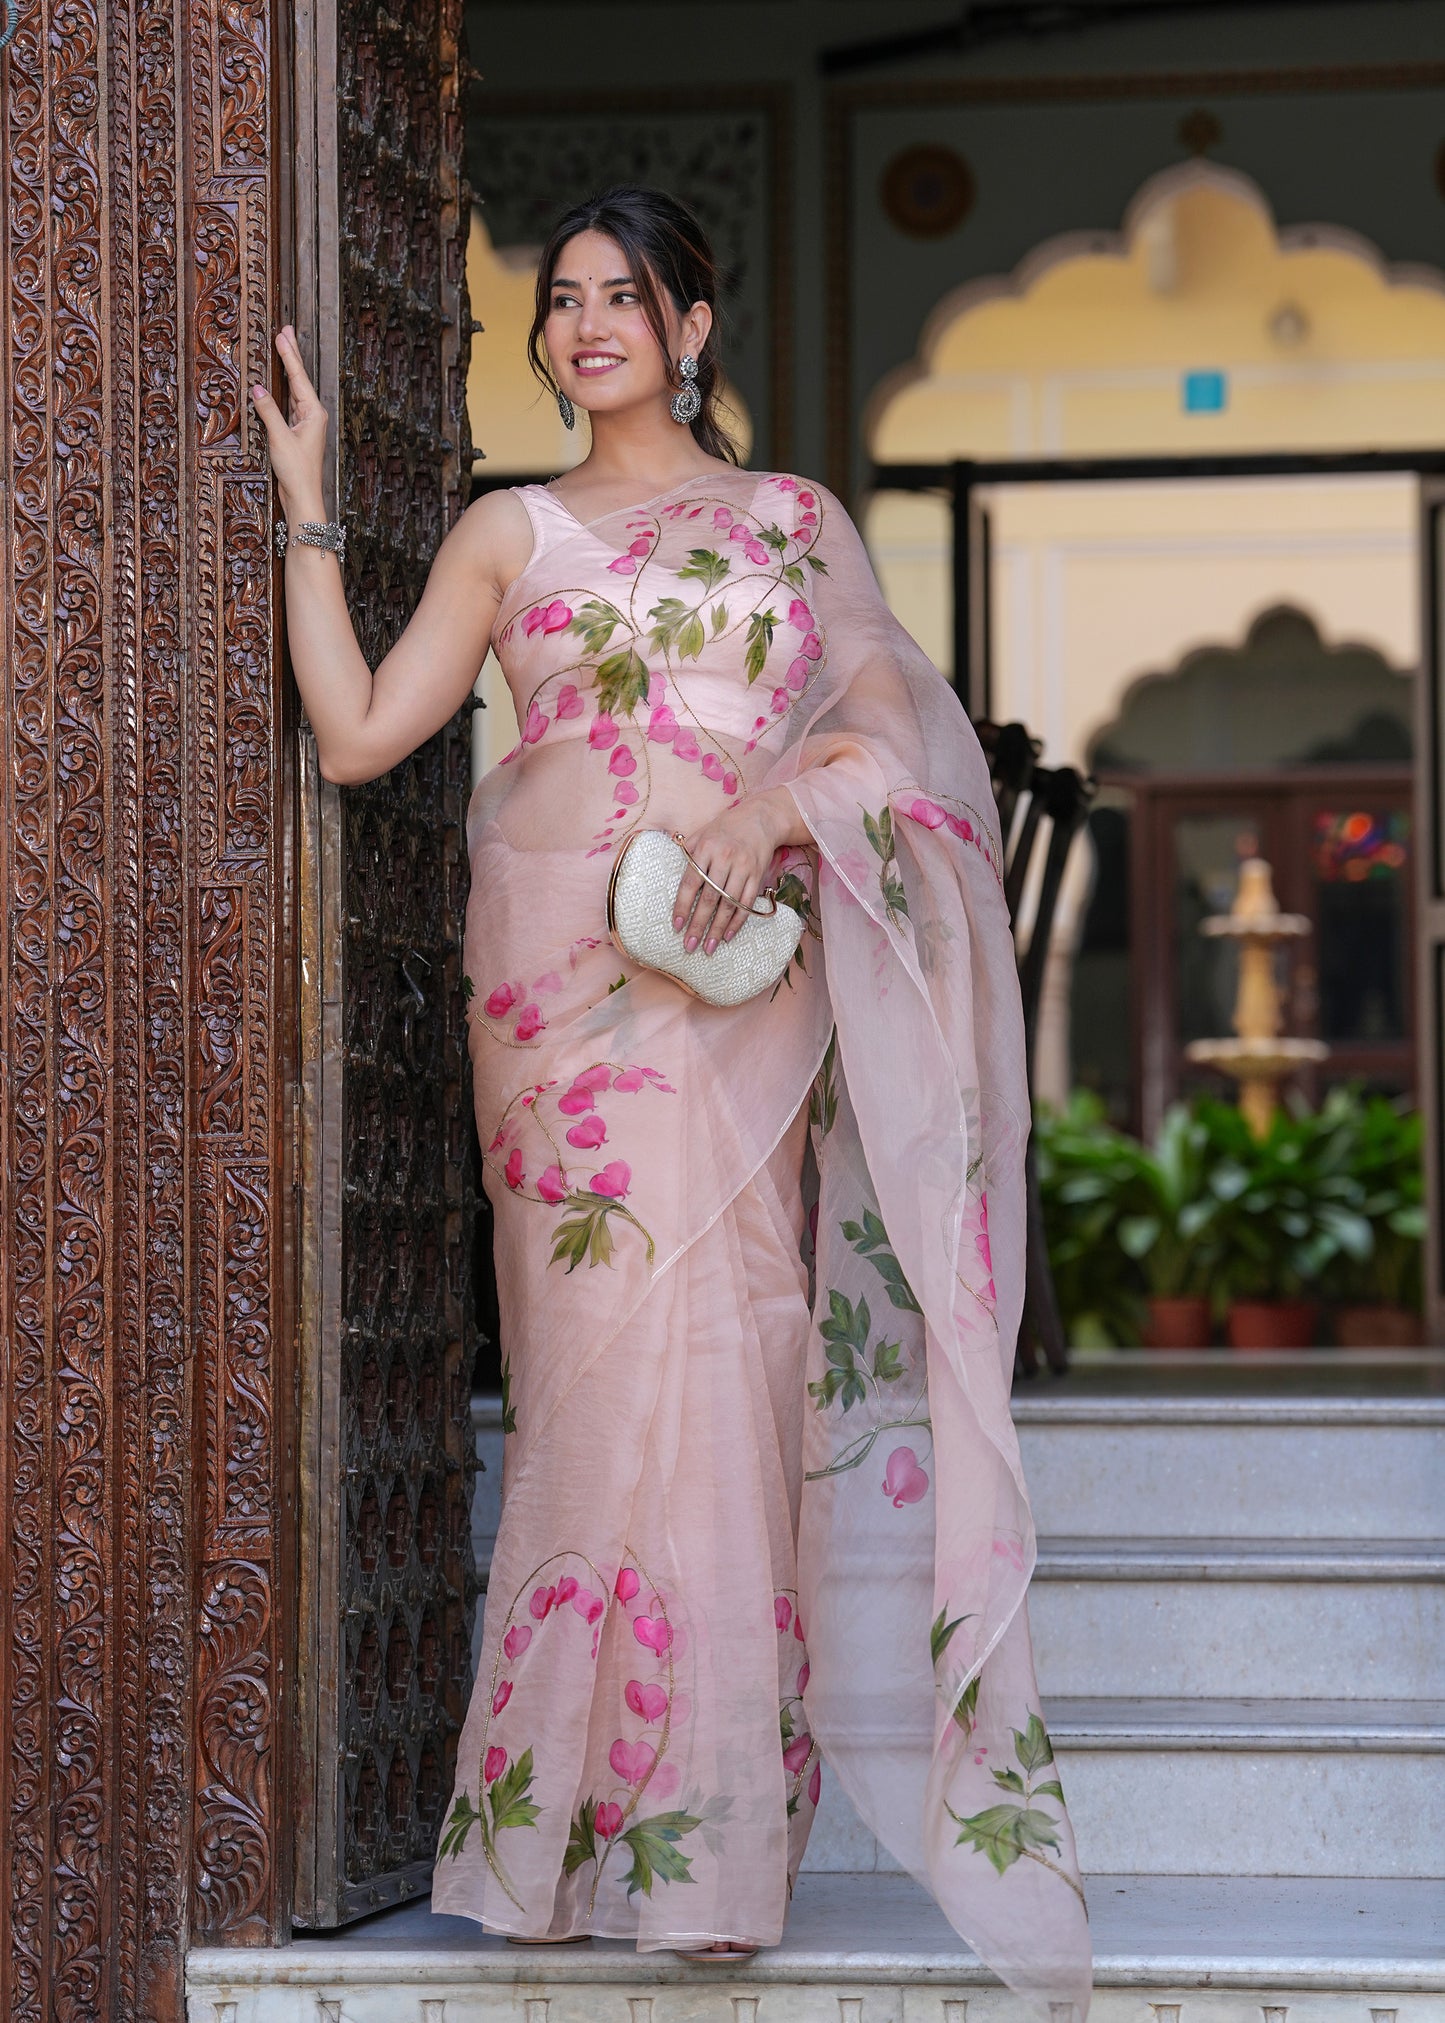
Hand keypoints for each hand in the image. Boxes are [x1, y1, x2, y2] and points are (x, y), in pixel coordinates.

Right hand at [251, 326, 328, 514]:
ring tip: (282, 348)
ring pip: (293, 390)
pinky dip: (281, 390)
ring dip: (287, 370)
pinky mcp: (296, 433)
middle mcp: (312, 415)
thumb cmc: (297, 471)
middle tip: (286, 330)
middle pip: (298, 379)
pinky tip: (277, 383)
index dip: (289, 354)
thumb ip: (268, 411)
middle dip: (291, 355)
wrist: (303, 498)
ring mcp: (305, 424)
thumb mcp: (280, 438)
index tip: (282, 333)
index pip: (298, 377)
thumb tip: (257, 388)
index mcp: (314, 412)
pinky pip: (288, 404)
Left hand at [673, 788, 801, 954]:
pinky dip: (738, 921)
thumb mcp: (702, 832)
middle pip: (709, 898)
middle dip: (698, 925)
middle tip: (689, 946)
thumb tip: (668, 867)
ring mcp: (743, 867)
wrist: (760, 818)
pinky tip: (728, 935)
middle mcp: (724, 858)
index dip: (683, 906)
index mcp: (705, 848)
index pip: (690, 882)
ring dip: (718, 929)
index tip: (677, 927)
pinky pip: (747, 903)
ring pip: (728, 904)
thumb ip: (687, 851)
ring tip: (709, 947)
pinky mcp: (757, 875)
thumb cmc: (725, 828)